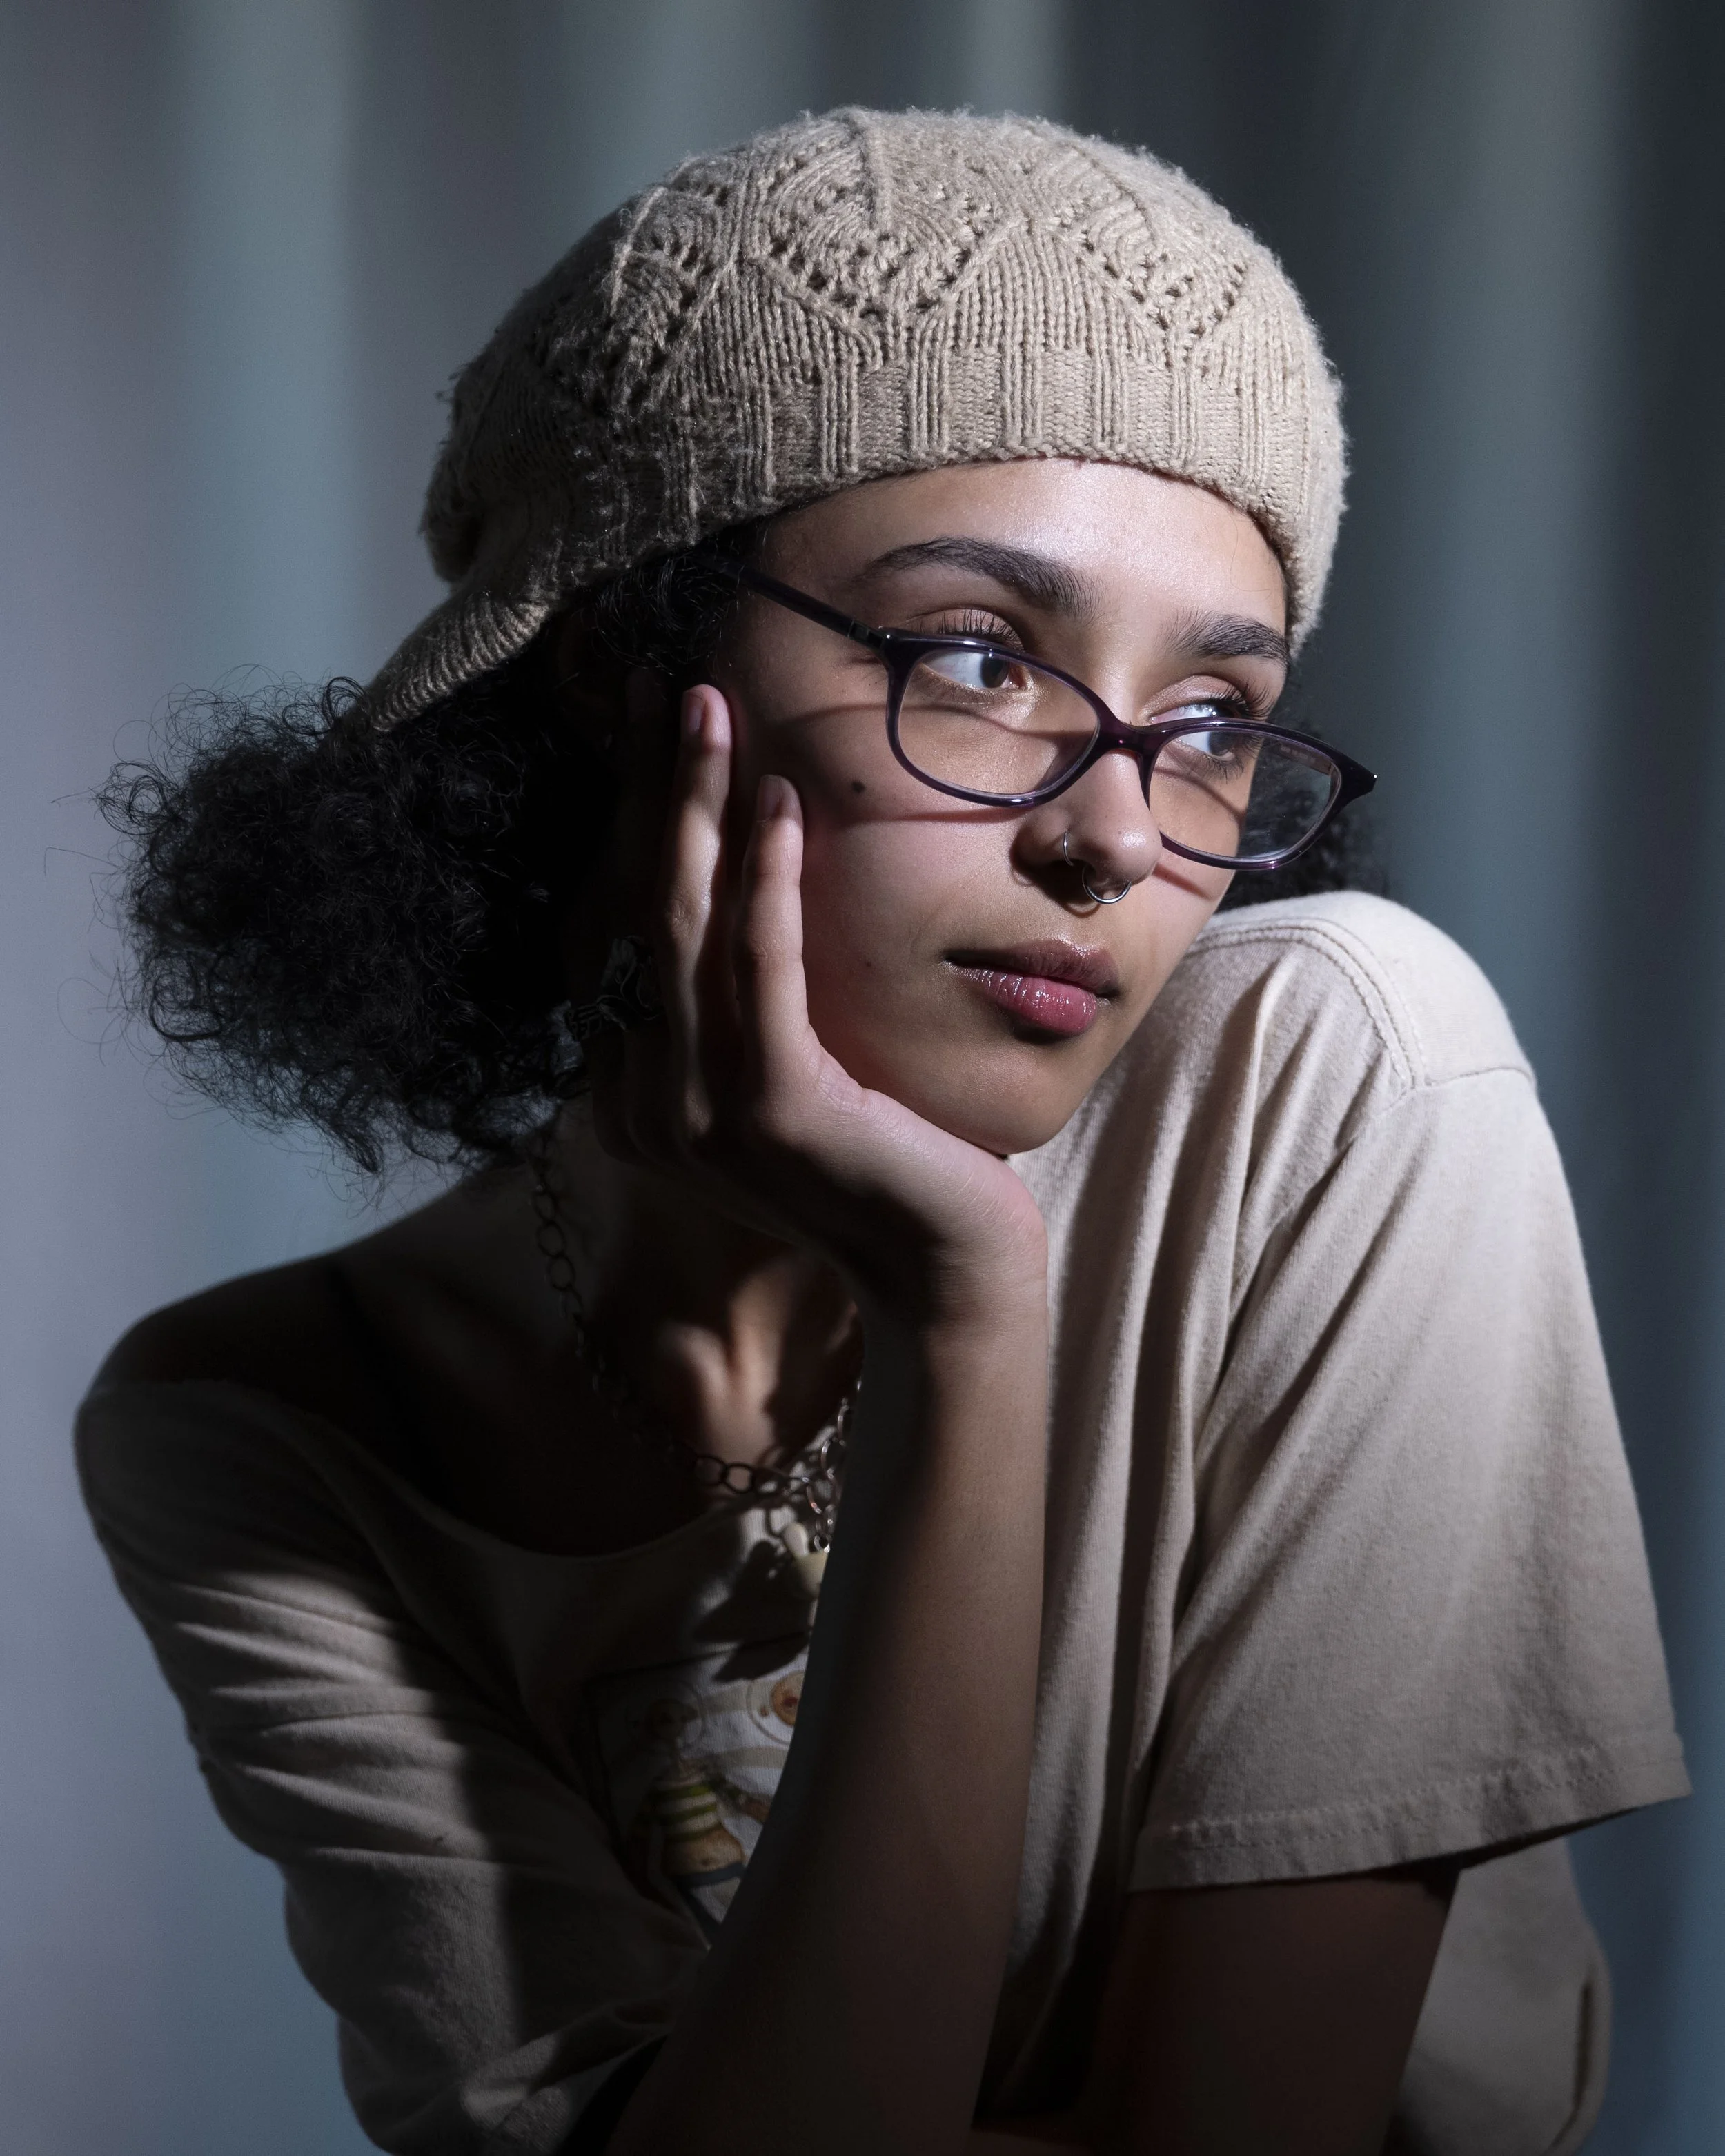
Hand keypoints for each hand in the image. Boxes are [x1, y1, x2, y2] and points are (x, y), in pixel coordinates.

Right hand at [587, 683, 1046, 1326]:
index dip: (641, 823)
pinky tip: (778, 803)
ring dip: (696, 807)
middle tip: (666, 689)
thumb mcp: (786, 1075)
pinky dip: (767, 882)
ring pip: (684, 928)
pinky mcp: (769, 1111)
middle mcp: (648, 1103)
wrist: (941, 1270)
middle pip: (640, 912)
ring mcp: (700, 1113)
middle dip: (652, 791)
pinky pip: (761, 971)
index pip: (628, 930)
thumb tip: (729, 893)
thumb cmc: (882, 1161)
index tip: (658, 730)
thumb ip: (737, 1008)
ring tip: (708, 711)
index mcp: (639, 1094)